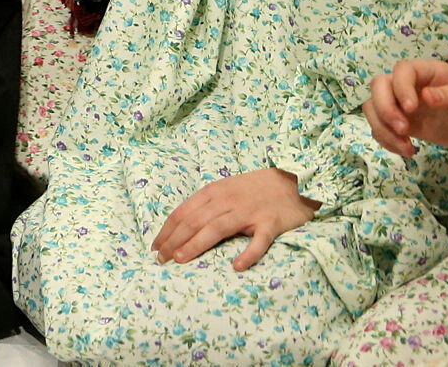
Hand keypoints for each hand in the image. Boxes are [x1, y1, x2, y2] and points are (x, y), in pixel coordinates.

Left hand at [153, 168, 318, 269]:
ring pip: (217, 228)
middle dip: (174, 240)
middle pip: (195, 221)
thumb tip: (181, 227)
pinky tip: (237, 266)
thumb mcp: (225, 190)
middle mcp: (227, 201)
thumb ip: (207, 205)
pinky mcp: (270, 224)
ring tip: (180, 259)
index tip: (155, 247)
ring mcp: (249, 212)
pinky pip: (259, 241)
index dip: (167, 230)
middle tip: (161, 259)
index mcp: (213, 192)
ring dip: (196, 244)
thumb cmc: (254, 189)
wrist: (292, 181)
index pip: (183, 212)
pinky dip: (248, 254)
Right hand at [363, 59, 447, 156]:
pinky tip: (407, 151)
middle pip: (379, 85)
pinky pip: (379, 126)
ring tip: (407, 147)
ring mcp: (400, 102)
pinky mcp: (399, 121)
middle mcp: (409, 84)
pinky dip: (386, 140)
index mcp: (428, 72)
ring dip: (382, 127)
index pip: (403, 70)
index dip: (401, 87)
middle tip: (404, 131)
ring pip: (373, 106)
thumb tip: (427, 96)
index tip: (412, 109)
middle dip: (385, 109)